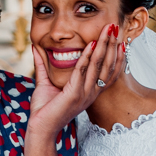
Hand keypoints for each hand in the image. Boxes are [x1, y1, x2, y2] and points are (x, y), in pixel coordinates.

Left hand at [28, 24, 123, 138]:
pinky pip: (82, 72)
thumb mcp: (45, 83)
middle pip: (107, 65)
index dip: (116, 55)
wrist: (40, 129)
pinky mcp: (74, 95)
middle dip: (111, 44)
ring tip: (107, 30)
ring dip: (103, 46)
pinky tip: (91, 44)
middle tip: (114, 27)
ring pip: (98, 66)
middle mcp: (91, 93)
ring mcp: (84, 94)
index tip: (119, 39)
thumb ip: (43, 65)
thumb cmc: (44, 110)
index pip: (109, 72)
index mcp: (90, 92)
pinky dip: (86, 57)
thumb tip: (36, 48)